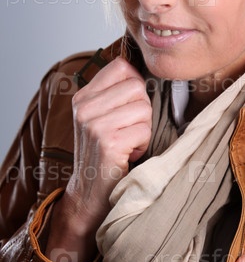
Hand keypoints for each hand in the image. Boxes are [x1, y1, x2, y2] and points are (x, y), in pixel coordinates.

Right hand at [45, 57, 151, 261]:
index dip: (136, 83)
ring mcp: (93, 124)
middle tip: (129, 131)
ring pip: (143, 108)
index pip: (121, 66)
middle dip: (143, 110)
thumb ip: (116, 93)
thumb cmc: (105, 154)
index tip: (130, 106)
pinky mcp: (107, 142)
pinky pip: (144, 130)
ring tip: (128, 143)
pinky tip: (128, 155)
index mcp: (83, 96)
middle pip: (137, 86)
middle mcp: (84, 107)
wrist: (89, 195)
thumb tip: (144, 66)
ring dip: (144, 129)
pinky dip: (143, 145)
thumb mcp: (102, 118)